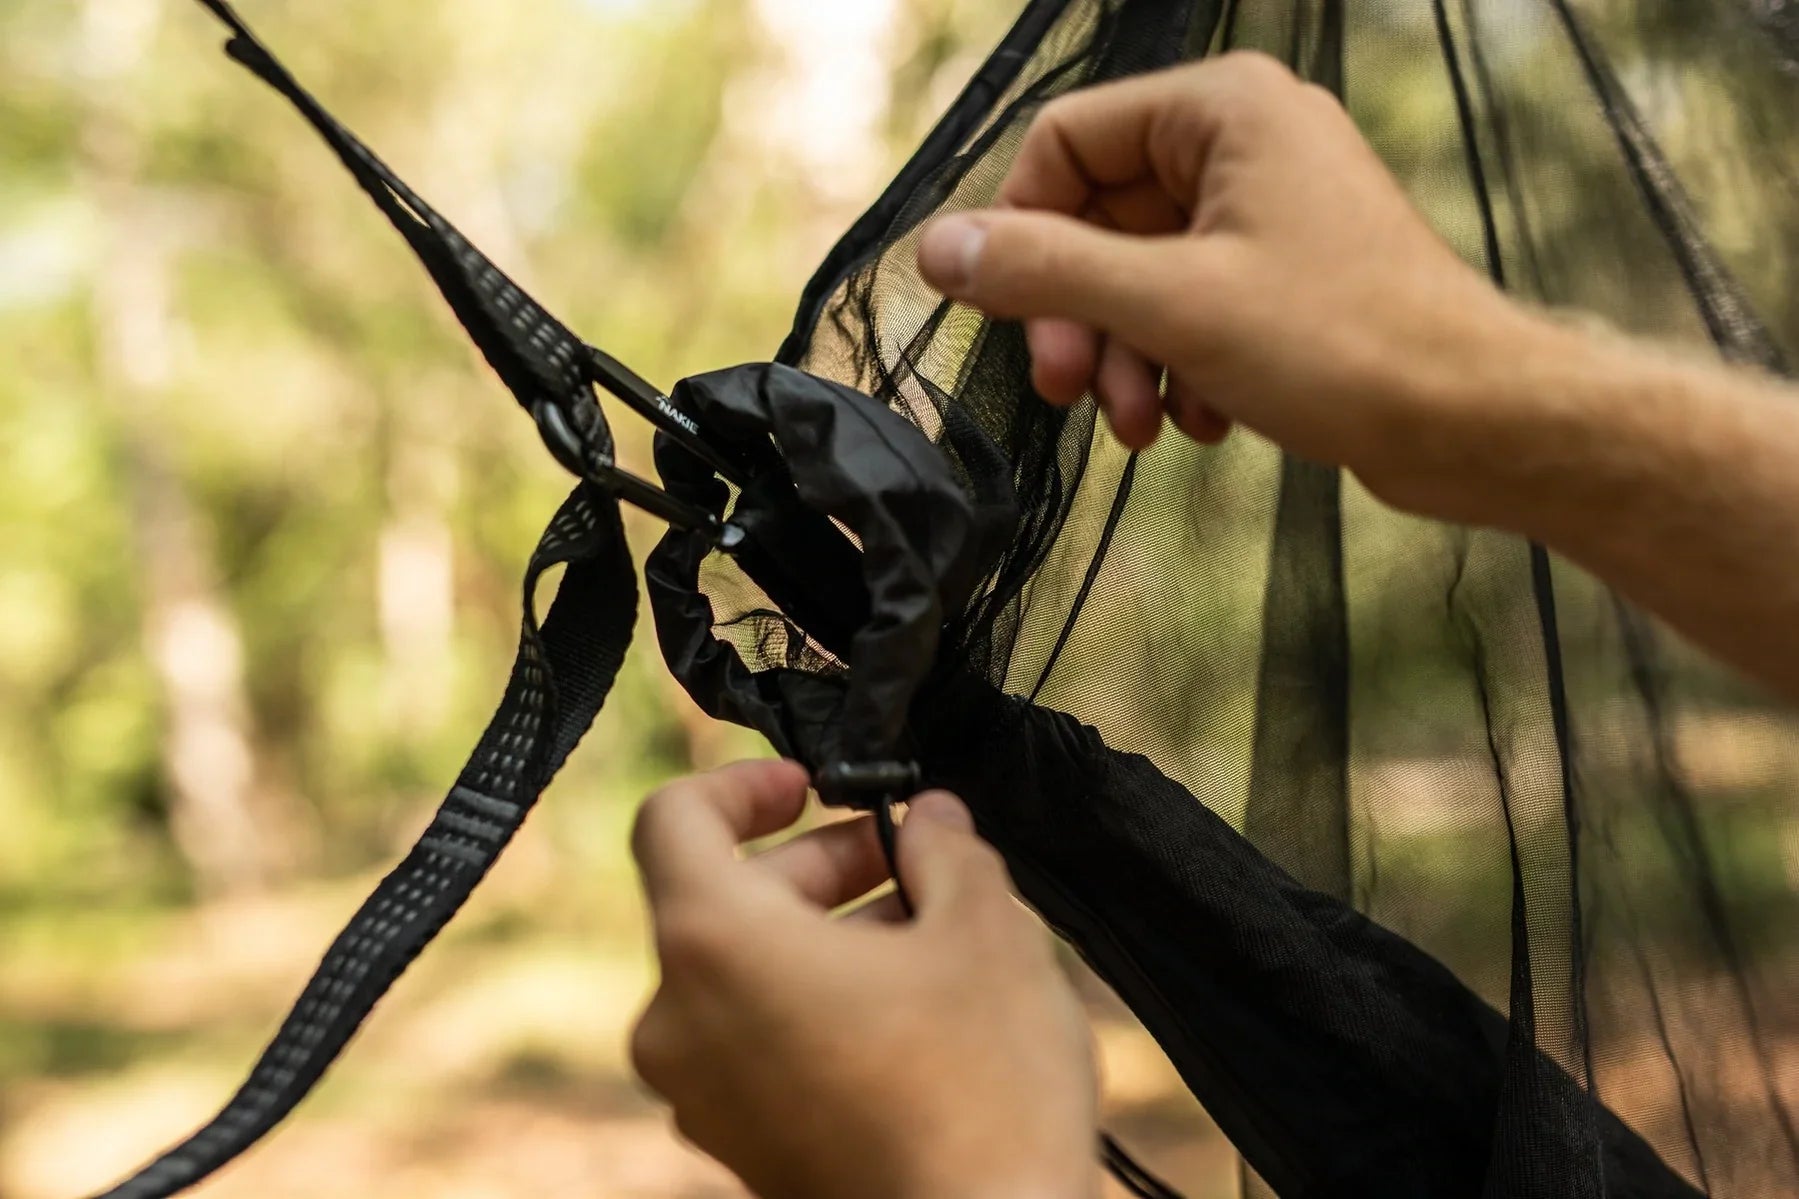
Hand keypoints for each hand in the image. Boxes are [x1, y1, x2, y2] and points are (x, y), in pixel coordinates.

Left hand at [628, 760, 1100, 1198]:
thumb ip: (943, 848)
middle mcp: (678, 1020)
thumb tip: (927, 820)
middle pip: (719, 898)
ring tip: (926, 939)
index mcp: (713, 943)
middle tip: (908, 862)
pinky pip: (752, 1042)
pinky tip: (909, 1014)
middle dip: (815, 868)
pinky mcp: (738, 1146)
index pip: (673, 818)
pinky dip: (812, 1005)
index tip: (810, 788)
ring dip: (824, 937)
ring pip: (743, 974)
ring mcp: (700, 1095)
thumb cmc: (980, 1089)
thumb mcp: (983, 928)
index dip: (741, 784)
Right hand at [915, 51, 1552, 516]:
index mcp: (1222, 110)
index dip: (1022, 231)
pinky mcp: (1290, 274)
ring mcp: (1272, 209)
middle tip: (1068, 393)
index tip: (1009, 318)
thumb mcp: (1166, 305)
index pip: (1065, 143)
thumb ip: (1043, 270)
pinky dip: (1177, 364)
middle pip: (1099, 216)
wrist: (1474, 422)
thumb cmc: (1342, 345)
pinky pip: (1191, 306)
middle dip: (1078, 316)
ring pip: (1141, 272)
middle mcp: (1247, 142)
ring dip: (1123, 356)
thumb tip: (936, 248)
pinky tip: (1200, 420)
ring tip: (1142, 425)